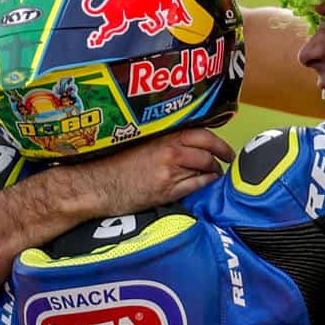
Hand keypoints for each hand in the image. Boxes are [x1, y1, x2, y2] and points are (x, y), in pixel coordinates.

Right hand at [57, 128, 231, 216]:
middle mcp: (169, 151)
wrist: (98, 185)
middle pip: (208, 151)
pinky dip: (205, 184)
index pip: (201, 133)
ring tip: (214, 174)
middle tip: (226, 160)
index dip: (218, 141)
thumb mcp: (140, 143)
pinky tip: (205, 184)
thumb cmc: (114, 164)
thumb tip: (186, 143)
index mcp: (162, 136)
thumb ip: (163, 140)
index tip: (224, 147)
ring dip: (213, 172)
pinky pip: (197, 186)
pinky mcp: (168, 191)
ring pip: (205, 168)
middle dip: (221, 156)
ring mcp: (170, 172)